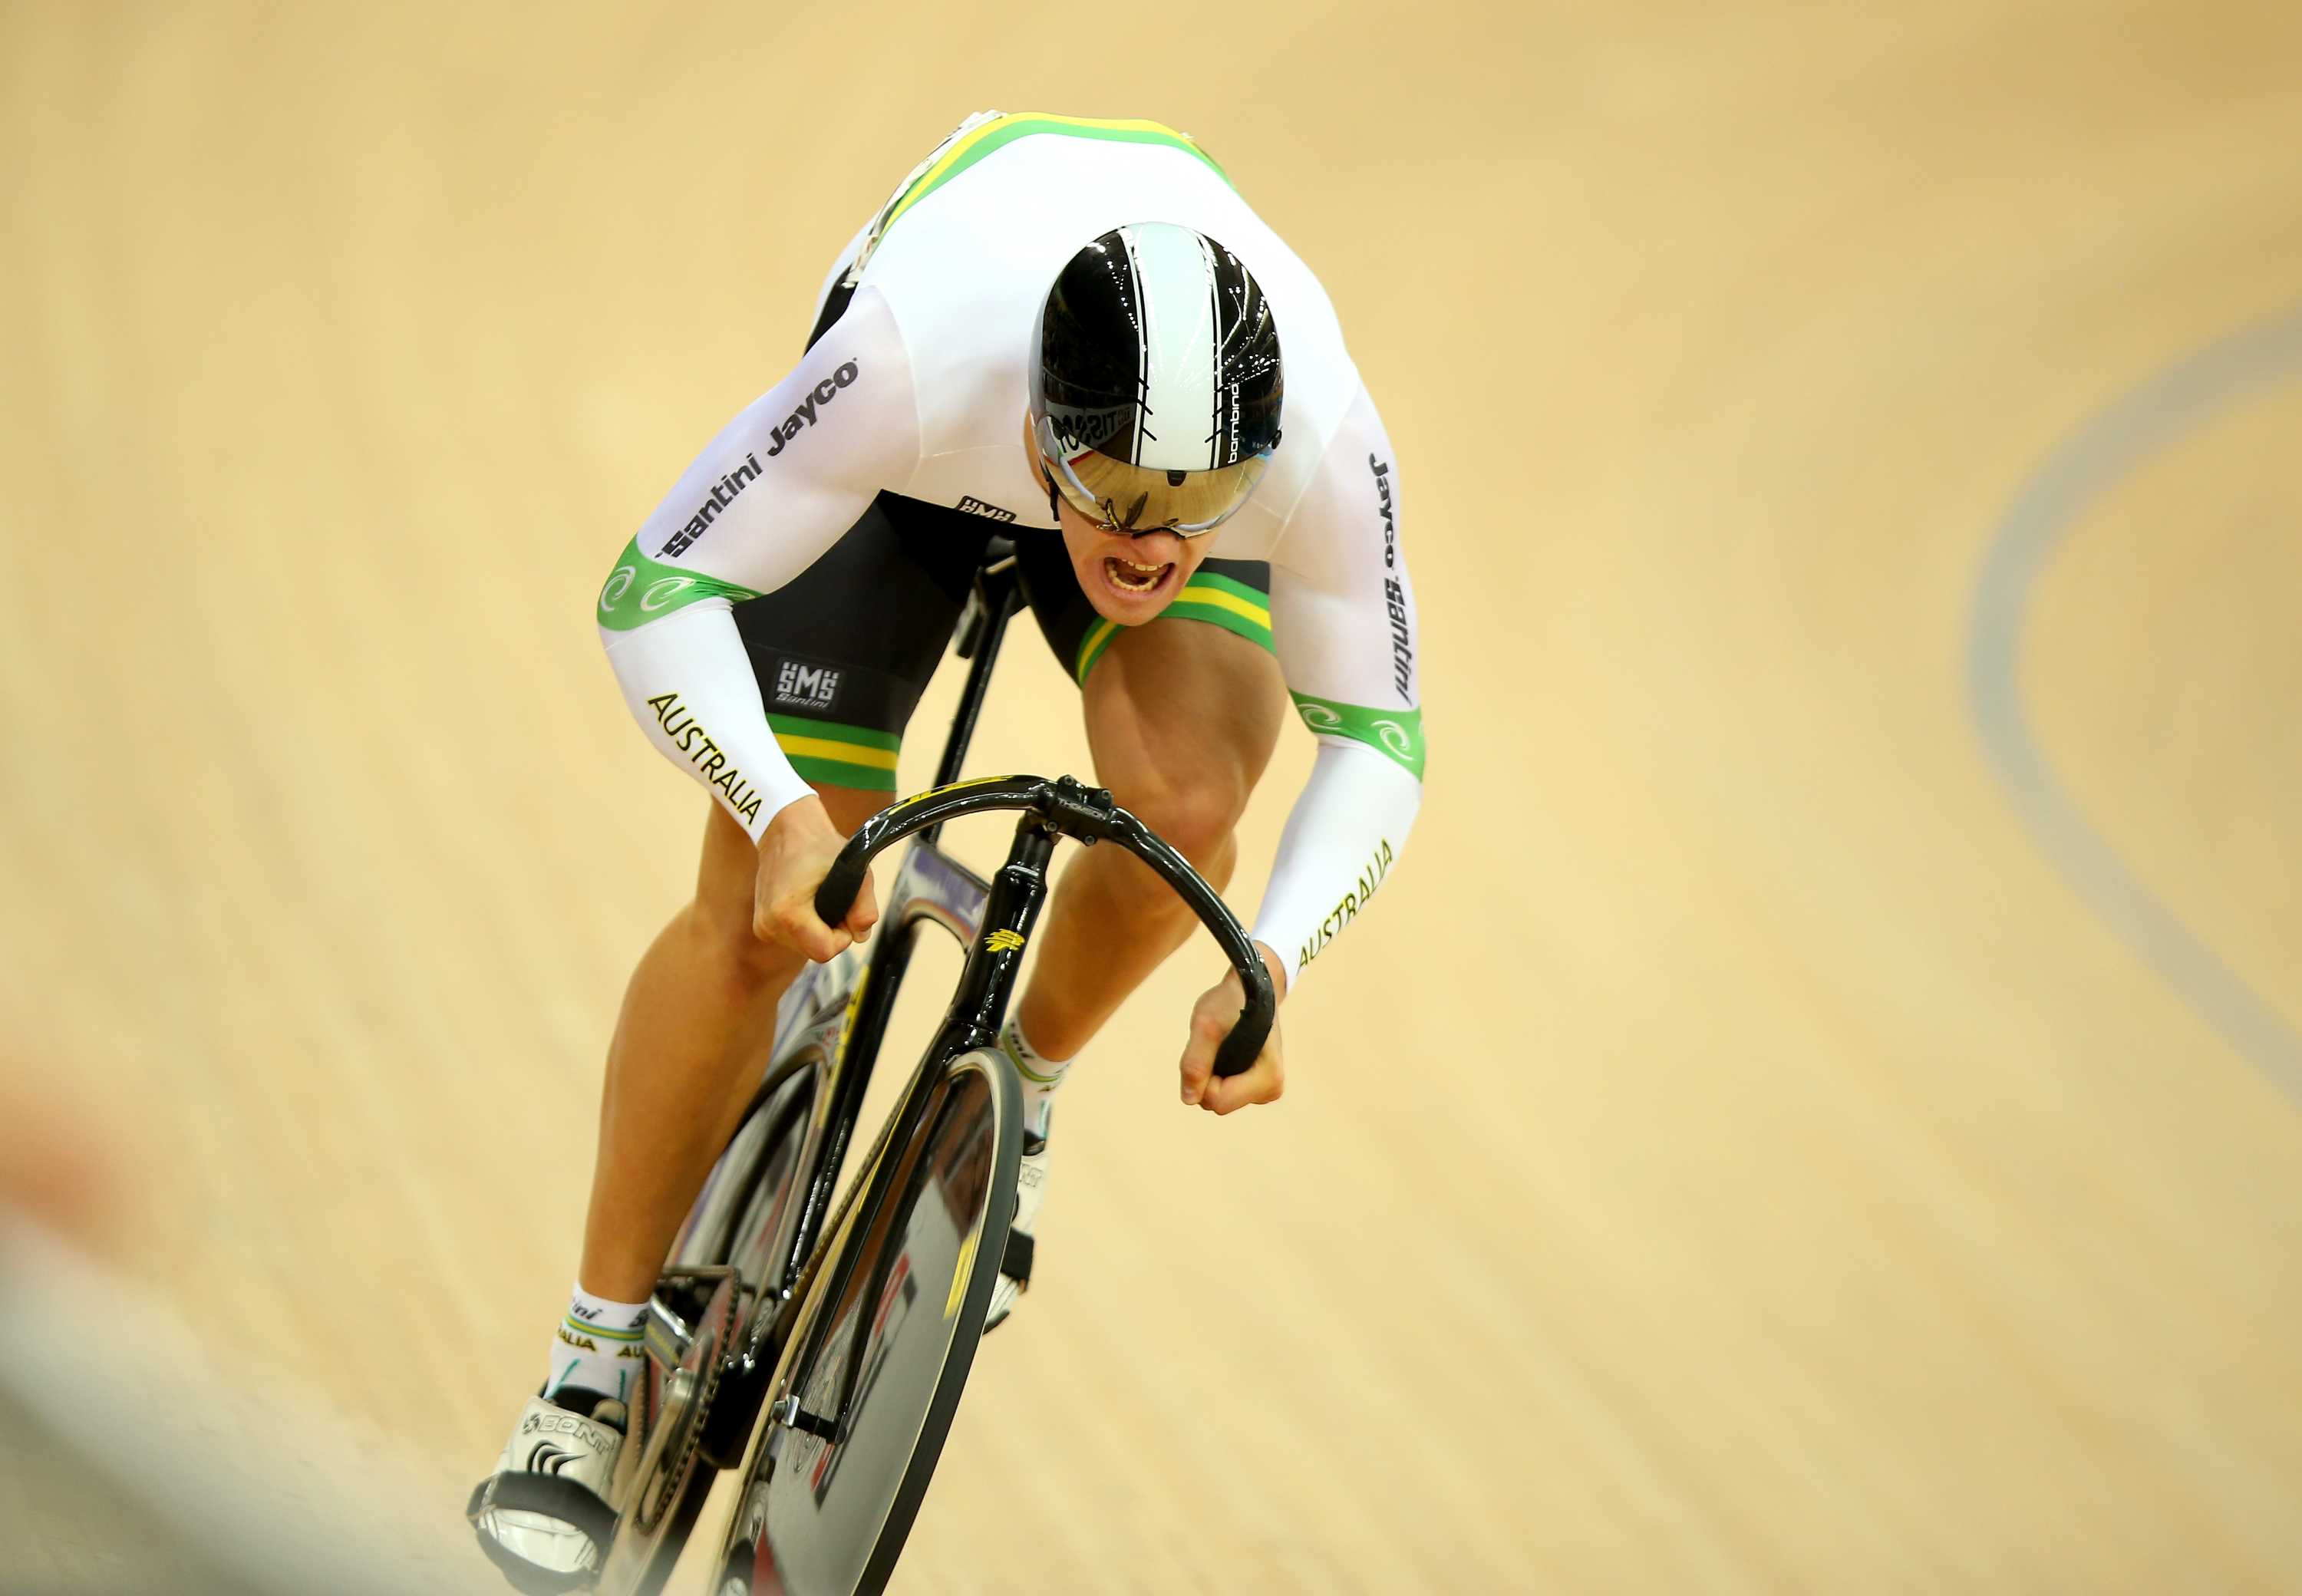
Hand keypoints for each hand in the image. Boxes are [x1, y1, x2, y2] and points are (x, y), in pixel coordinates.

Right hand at [752, 796, 877, 961]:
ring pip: (805, 947)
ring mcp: (762, 926)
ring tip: (817, 897)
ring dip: (819, 929)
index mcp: (788, 913)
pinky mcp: (761, 925)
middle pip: (815, 951)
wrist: (785, 830)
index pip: (825, 951)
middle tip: (833, 899)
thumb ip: (864, 909)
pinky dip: (806, 926)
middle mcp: (769, 924)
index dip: (843, 936)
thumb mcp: (855, 873)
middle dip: (831, 932)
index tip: (844, 911)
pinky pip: (795, 939)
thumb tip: (860, 936)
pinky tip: (805, 902)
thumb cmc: (821, 848)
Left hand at [1178, 943, 1288, 1115]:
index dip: (1203, 1078)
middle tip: (1215, 1042)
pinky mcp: (1258, 1085)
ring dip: (1211, 1073)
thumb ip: (1195, 1062)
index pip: (1217, 1102)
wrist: (1254, 984)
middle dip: (1207, 1076)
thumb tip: (1189, 1099)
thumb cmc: (1232, 1001)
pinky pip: (1224, 1091)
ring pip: (1219, 1098)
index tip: (1210, 1048)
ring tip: (1222, 1043)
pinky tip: (1227, 1049)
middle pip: (1218, 1103)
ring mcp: (1266, 1089)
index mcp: (1268, 1079)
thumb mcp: (1206, 1026)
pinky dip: (1218, 1072)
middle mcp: (1271, 1090)